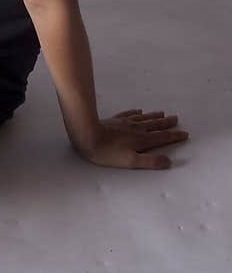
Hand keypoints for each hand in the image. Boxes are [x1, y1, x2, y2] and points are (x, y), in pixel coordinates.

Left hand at [75, 109, 189, 169]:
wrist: (87, 135)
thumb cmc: (108, 152)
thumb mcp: (131, 161)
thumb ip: (151, 162)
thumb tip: (169, 161)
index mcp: (142, 140)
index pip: (163, 137)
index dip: (175, 136)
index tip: (185, 133)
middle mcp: (136, 129)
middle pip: (155, 125)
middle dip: (167, 123)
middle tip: (176, 118)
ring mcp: (125, 123)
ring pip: (144, 118)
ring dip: (154, 116)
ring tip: (163, 113)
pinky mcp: (114, 120)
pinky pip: (128, 114)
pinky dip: (136, 112)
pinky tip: (138, 111)